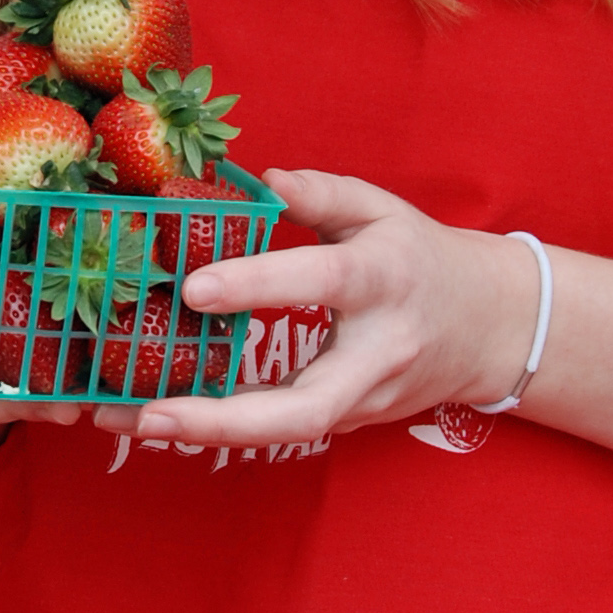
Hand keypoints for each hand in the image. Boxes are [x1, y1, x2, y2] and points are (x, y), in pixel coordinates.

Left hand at [106, 167, 544, 452]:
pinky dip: (216, 425)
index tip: (193, 288)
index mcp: (383, 281)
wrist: (487, 327)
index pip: (321, 283)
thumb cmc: (421, 258)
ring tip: (124, 420)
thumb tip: (262, 179)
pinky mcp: (346, 422)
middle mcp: (376, 352)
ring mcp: (363, 399)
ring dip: (204, 433)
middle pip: (304, 407)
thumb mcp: (381, 210)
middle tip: (147, 414)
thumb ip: (322, 193)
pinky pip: (277, 429)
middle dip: (223, 417)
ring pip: (285, 432)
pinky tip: (149, 414)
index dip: (259, 287)